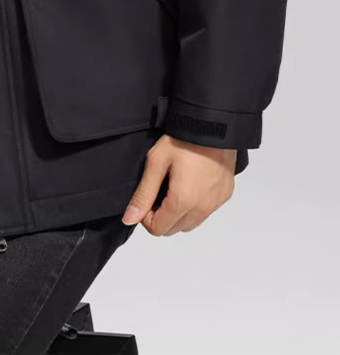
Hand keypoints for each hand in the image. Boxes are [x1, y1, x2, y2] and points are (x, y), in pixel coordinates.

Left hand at [121, 134, 236, 235]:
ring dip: (178, 215)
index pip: (158, 229)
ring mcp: (215, 203)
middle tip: (157, 192)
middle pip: (173, 229)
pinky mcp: (224, 195)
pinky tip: (189, 186)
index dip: (145, 217)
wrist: (213, 125)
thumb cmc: (184, 140)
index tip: (146, 198)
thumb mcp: (156, 163)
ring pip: (190, 224)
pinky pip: (205, 213)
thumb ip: (143, 194)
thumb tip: (130, 218)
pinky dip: (194, 208)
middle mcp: (202, 208)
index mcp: (183, 201)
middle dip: (160, 216)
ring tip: (173, 189)